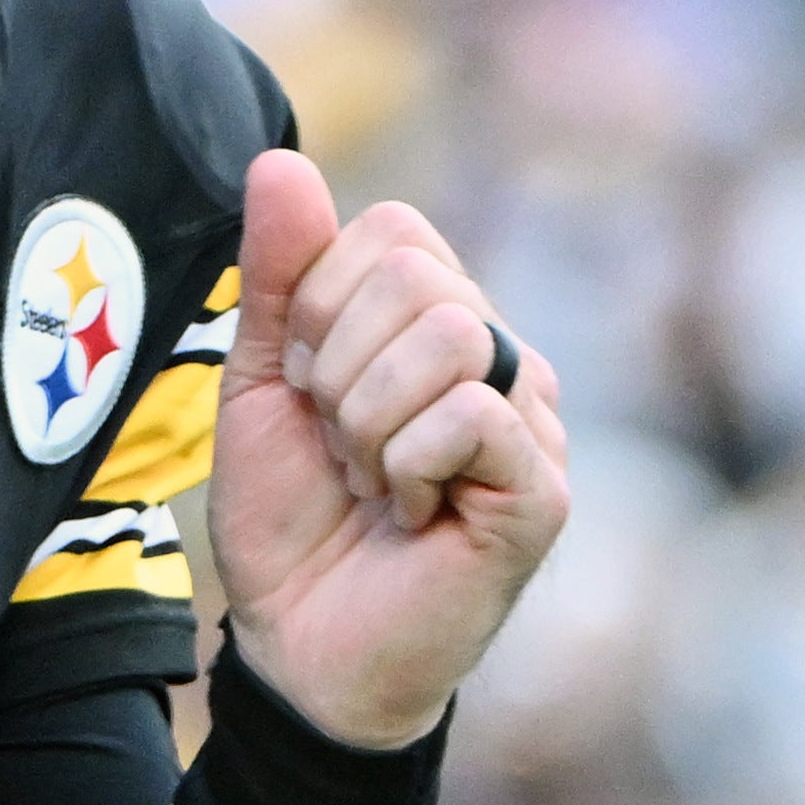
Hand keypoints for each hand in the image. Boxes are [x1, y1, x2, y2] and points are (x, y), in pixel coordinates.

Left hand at [204, 149, 568, 750]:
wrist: (300, 646)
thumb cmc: (291, 519)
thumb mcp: (261, 382)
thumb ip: (277, 274)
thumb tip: (280, 158)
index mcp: (440, 321)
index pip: (393, 231)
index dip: (319, 304)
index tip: (307, 388)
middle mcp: (502, 358)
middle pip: (420, 277)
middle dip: (339, 369)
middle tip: (341, 446)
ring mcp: (533, 422)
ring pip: (448, 335)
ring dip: (369, 421)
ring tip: (374, 480)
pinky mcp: (543, 489)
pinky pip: (470, 414)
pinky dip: (406, 463)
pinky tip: (410, 512)